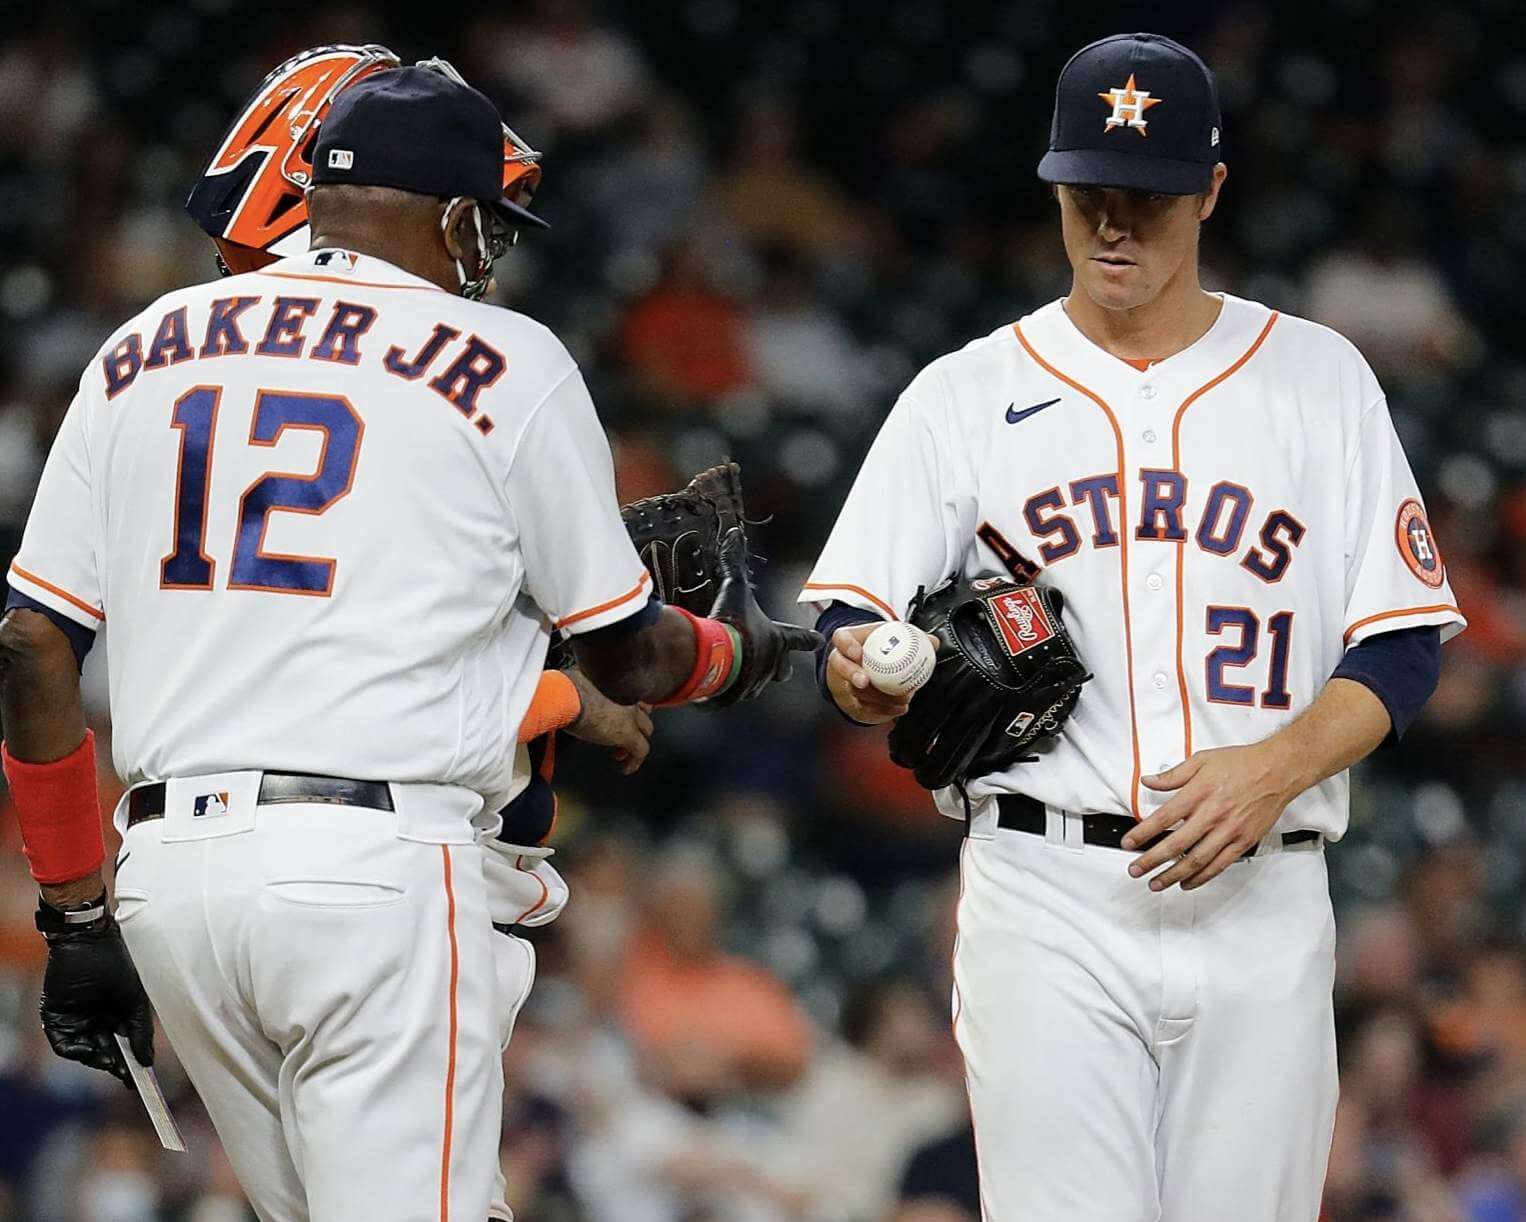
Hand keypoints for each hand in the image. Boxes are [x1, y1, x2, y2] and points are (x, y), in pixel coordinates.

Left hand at [36, 899, 154, 1085]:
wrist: (89, 942)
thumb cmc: (119, 964)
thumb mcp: (137, 999)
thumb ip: (141, 1030)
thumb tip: (146, 1060)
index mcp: (118, 1014)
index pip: (125, 1044)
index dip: (132, 1063)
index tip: (140, 1081)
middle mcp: (97, 1018)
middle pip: (106, 1050)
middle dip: (115, 1065)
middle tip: (125, 1077)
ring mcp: (76, 1019)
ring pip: (86, 1050)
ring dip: (97, 1059)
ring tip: (110, 1062)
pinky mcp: (56, 1017)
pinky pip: (64, 1043)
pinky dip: (76, 1050)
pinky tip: (91, 1051)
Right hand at [565, 669, 654, 773]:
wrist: (566, 696)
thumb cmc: (565, 687)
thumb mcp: (575, 684)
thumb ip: (581, 689)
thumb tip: (571, 692)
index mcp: (616, 685)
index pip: (633, 696)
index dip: (630, 710)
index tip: (622, 717)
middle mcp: (628, 697)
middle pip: (644, 714)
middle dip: (635, 728)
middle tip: (620, 738)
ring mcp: (631, 715)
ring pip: (646, 731)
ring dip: (634, 744)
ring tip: (620, 754)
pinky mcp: (628, 734)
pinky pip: (640, 751)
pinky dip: (634, 762)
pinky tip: (626, 768)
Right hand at [707, 529, 821, 705]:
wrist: (713, 657)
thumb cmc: (732, 623)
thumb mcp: (735, 588)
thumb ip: (735, 564)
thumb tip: (735, 535)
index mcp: (775, 641)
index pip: (798, 638)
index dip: (809, 639)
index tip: (821, 641)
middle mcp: (768, 666)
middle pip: (783, 672)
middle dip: (782, 669)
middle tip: (782, 669)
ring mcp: (751, 685)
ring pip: (754, 685)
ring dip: (747, 677)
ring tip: (733, 670)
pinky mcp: (731, 697)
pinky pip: (728, 695)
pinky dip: (721, 690)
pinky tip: (711, 686)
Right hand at [827, 623, 937, 724]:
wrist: (875, 663)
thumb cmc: (883, 645)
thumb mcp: (896, 635)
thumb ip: (914, 637)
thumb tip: (933, 642)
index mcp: (850, 639)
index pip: (841, 638)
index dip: (846, 646)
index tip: (857, 653)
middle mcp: (844, 660)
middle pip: (840, 667)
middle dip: (851, 675)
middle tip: (865, 682)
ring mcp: (847, 681)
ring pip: (855, 691)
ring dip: (876, 697)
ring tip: (899, 698)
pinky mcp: (855, 699)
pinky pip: (867, 707)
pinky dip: (884, 709)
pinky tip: (900, 709)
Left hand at [1121, 740, 1301, 891]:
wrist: (1278, 770)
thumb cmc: (1242, 764)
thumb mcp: (1202, 760)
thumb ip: (1173, 775)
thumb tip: (1148, 781)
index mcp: (1199, 794)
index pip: (1164, 818)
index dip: (1143, 833)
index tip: (1128, 843)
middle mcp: (1213, 815)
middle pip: (1177, 844)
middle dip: (1152, 860)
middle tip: (1135, 870)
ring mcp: (1229, 831)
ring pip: (1197, 860)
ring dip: (1173, 875)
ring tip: (1156, 883)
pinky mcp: (1243, 842)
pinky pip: (1219, 865)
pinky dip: (1202, 877)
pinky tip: (1187, 883)